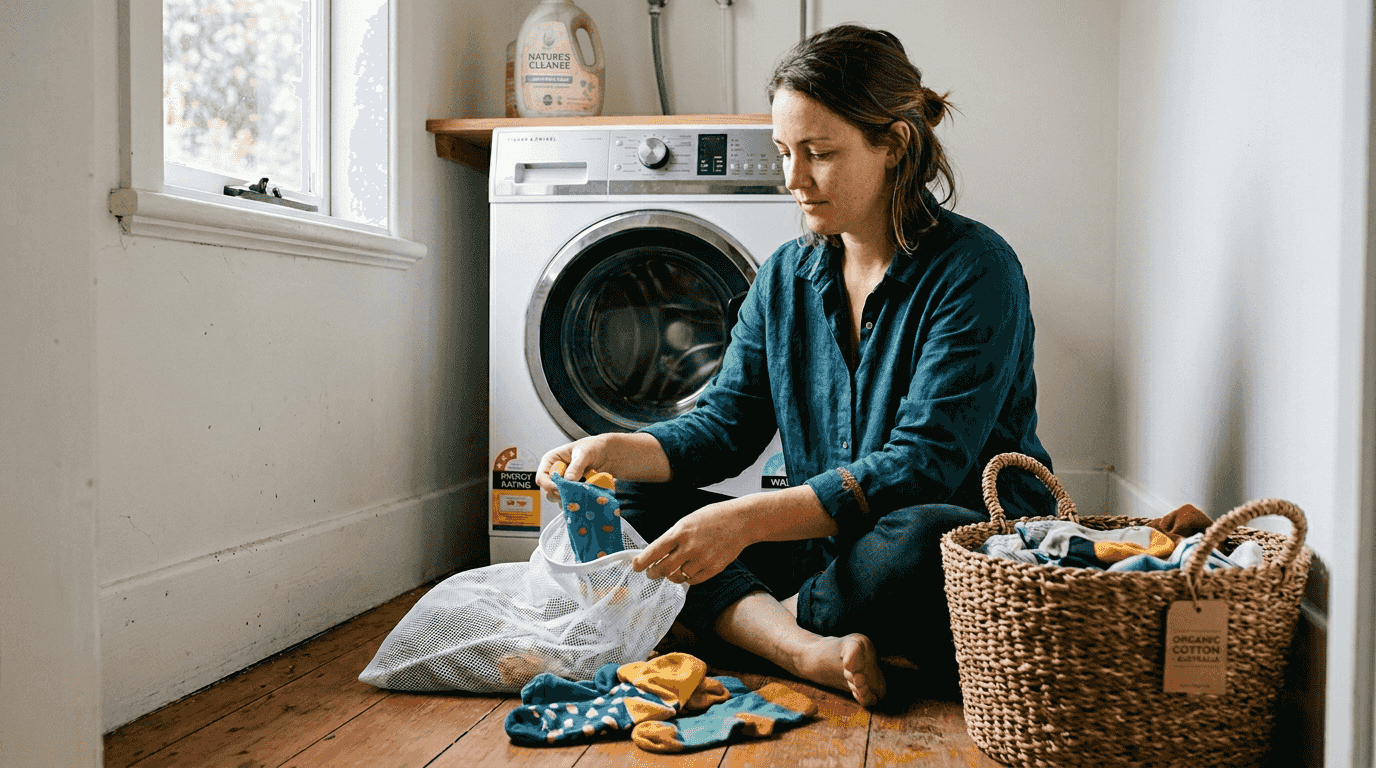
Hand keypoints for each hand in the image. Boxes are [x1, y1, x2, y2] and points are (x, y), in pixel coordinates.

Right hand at [535, 435, 613, 501]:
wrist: (609, 453)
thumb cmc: (594, 447)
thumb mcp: (585, 452)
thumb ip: (576, 466)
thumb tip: (568, 480)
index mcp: (552, 461)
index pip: (541, 478)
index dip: (549, 485)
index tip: (562, 488)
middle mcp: (556, 474)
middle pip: (549, 492)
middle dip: (561, 494)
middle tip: (576, 491)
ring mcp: (565, 484)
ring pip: (560, 499)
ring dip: (572, 498)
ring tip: (585, 491)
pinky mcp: (574, 491)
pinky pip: (572, 501)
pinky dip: (579, 501)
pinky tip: (588, 494)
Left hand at [632, 499, 751, 584]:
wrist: (740, 521)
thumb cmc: (712, 518)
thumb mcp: (687, 521)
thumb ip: (672, 537)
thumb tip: (656, 554)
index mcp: (680, 532)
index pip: (654, 551)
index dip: (641, 562)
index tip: (635, 566)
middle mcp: (689, 547)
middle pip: (662, 569)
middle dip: (652, 573)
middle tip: (651, 573)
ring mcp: (702, 559)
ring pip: (676, 577)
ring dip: (670, 576)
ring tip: (671, 571)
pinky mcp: (713, 568)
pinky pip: (692, 581)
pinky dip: (686, 578)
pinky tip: (686, 571)